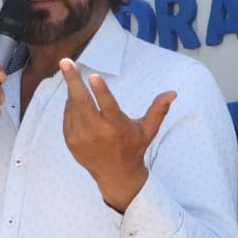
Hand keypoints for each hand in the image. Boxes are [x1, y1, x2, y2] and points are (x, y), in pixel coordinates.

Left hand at [59, 58, 173, 212]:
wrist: (115, 176)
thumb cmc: (133, 148)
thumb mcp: (148, 130)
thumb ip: (158, 110)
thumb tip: (173, 92)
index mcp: (116, 127)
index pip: (107, 106)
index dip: (100, 90)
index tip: (93, 75)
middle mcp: (97, 132)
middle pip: (82, 102)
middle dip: (72, 81)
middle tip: (65, 62)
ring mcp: (81, 137)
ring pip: (73, 106)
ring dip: (74, 91)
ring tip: (75, 79)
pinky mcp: (71, 140)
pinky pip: (68, 115)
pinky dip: (71, 105)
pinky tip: (77, 101)